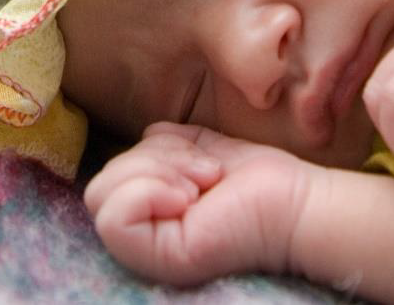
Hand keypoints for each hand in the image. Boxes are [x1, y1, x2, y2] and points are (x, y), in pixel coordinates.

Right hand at [83, 123, 318, 286]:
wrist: (294, 204)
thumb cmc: (254, 181)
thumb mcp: (195, 150)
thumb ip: (163, 144)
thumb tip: (145, 135)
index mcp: (148, 212)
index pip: (107, 178)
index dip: (145, 154)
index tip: (196, 163)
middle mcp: (143, 236)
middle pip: (99, 182)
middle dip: (151, 158)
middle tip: (203, 174)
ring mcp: (146, 252)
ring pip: (101, 194)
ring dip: (156, 170)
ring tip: (202, 184)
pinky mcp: (157, 258)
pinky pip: (112, 217)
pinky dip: (147, 191)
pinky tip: (189, 198)